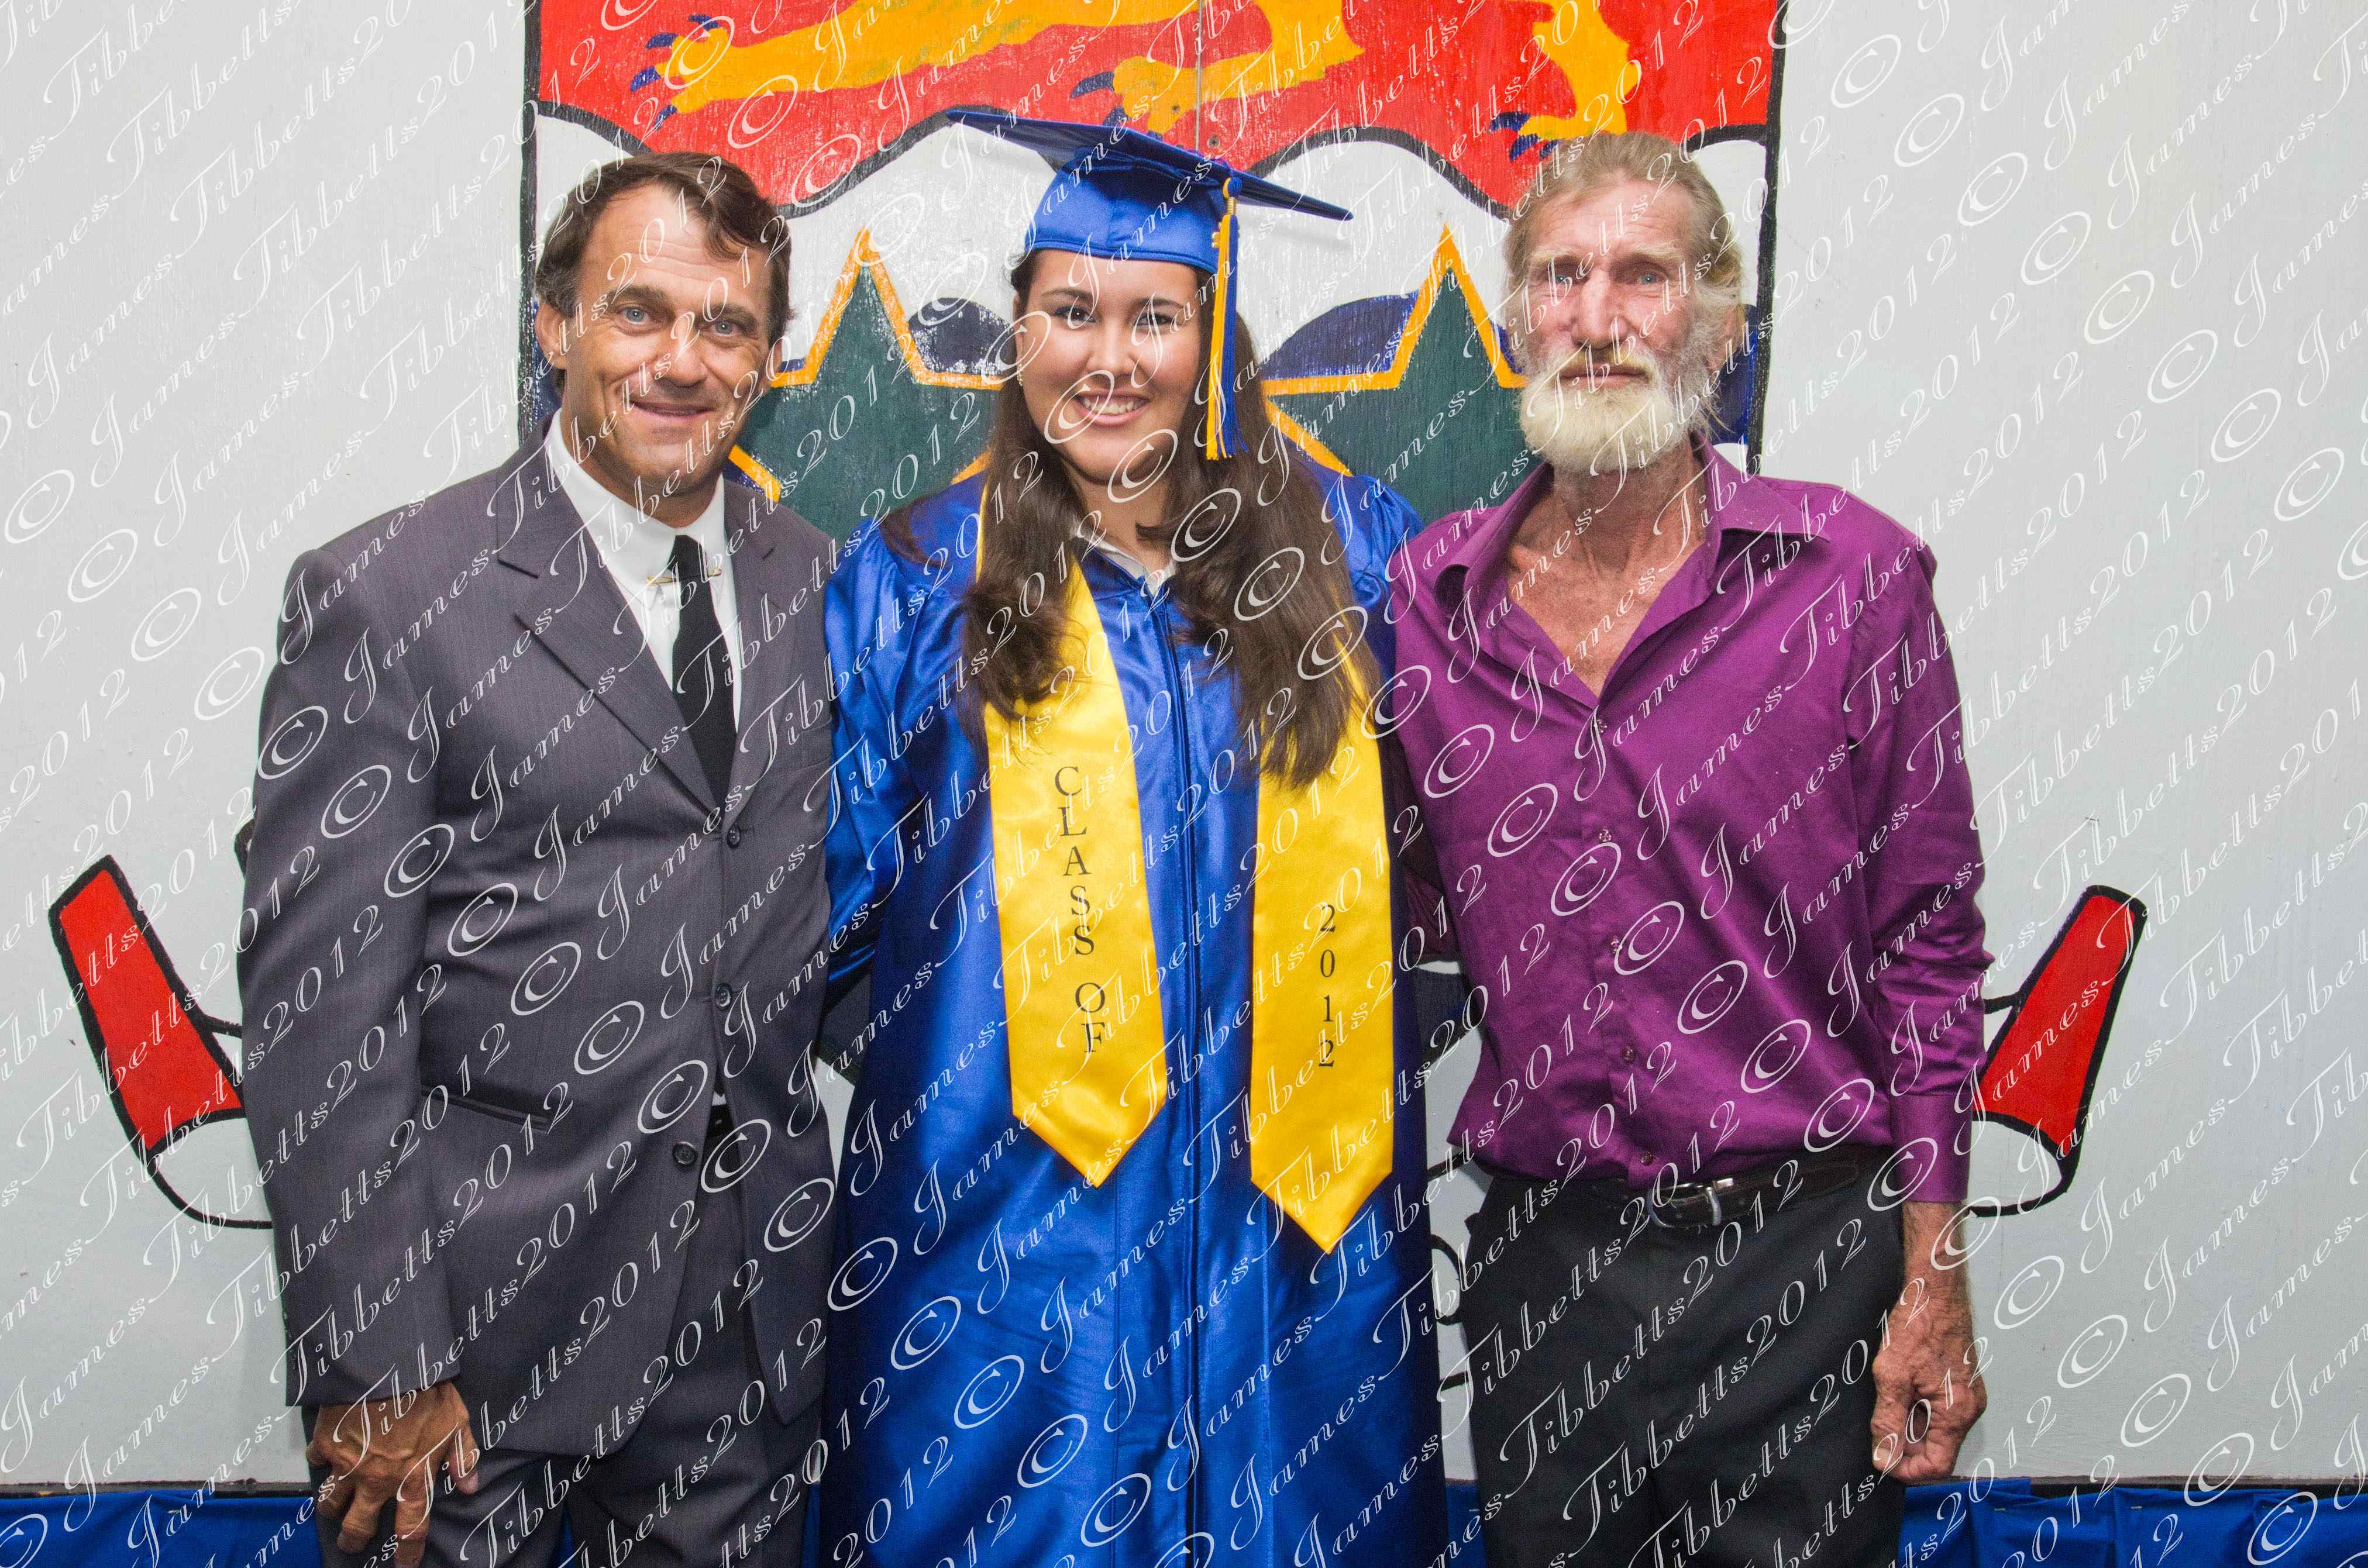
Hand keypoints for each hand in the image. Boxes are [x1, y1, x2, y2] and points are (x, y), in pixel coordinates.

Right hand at [308, 1382, 480, 1565]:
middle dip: (353, 1541)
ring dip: (331, 1509)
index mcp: (413, 1478)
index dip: (408, 1553)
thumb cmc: (430, 1392)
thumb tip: (471, 1485)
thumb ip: (464, 1456)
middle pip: (358, 1527)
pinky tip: (324, 1457)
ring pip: (330, 1504)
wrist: (390, 1365)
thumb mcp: (458, 1422)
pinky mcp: (326, 1445)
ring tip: (333, 1510)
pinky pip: (316, 1462)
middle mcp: (378, 1481)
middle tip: (352, 1544)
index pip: (412, 1528)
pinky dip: (320, 1461)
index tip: (403, 1567)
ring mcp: (348, 1466)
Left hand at [1870, 1201, 1986, 1481]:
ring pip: (1936, 1430)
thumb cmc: (1917, 1326)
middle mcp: (1969, 1408)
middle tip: (1876, 1429)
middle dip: (1905, 1447)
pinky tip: (1896, 1390)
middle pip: (1937, 1450)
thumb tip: (1884, 1458)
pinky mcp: (1959, 1382)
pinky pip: (1938, 1410)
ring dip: (1909, 1426)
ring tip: (1884, 1402)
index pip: (1938, 1466)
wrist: (1935, 1287)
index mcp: (1957, 1413)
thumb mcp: (1892, 1377)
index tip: (1881, 1461)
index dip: (1907, 1470)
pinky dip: (1916, 1409)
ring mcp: (1966, 1395)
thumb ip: (1888, 1421)